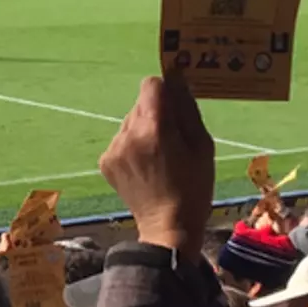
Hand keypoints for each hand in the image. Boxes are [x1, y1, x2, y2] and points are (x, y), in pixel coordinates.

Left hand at [99, 74, 214, 254]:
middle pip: (140, 104)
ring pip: (129, 123)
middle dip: (156, 114)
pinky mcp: (104, 162)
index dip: (165, 91)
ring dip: (142, 131)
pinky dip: (131, 148)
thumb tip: (177, 80)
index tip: (175, 107)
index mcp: (154, 128)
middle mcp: (128, 134)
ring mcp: (113, 149)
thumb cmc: (194, 186)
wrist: (167, 227)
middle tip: (171, 141)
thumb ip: (187, 108)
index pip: (151, 84)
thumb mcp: (202, 145)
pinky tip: (145, 168)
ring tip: (158, 158)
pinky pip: (120, 141)